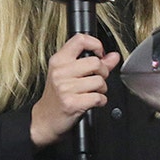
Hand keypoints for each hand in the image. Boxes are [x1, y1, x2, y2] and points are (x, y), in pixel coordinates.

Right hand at [29, 33, 117, 147]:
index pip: (80, 40)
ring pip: (99, 81)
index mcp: (59, 60)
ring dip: (102, 89)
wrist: (45, 119)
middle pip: (96, 62)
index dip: (96, 45)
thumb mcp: (71, 74)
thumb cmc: (58, 96)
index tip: (99, 54)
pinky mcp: (72, 103)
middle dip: (103, 72)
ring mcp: (65, 88)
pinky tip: (92, 101)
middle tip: (97, 79)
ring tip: (92, 92)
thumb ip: (95, 63)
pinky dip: (100, 101)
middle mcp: (60, 72)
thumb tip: (113, 56)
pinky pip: (98, 97)